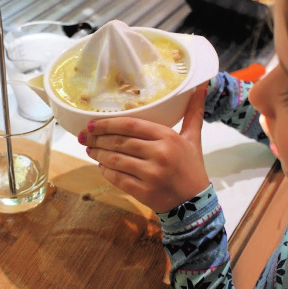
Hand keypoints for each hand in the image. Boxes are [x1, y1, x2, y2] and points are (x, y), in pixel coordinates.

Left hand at [77, 84, 209, 212]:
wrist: (195, 203)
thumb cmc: (192, 168)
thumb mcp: (193, 138)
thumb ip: (193, 112)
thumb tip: (202, 85)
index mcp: (168, 137)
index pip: (131, 125)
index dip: (108, 124)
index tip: (92, 123)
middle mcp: (159, 154)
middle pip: (120, 142)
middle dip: (98, 138)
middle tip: (85, 135)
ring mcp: (151, 174)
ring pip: (115, 160)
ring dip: (98, 153)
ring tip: (90, 149)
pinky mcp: (144, 191)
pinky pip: (117, 178)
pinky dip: (106, 171)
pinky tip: (101, 165)